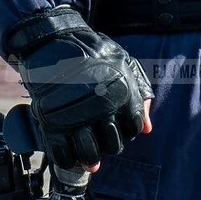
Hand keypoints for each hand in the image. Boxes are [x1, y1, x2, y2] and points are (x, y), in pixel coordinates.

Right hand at [9, 8, 151, 172]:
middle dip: (108, 144)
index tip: (116, 123)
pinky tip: (68, 152)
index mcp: (124, 95)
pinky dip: (66, 158)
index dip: (126, 129)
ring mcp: (78, 116)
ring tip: (84, 149)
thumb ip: (140, 94)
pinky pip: (63, 153)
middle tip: (98, 135)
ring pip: (89, 154)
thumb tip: (147, 129)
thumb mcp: (125, 64)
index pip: (133, 129)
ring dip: (88, 156)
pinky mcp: (53, 121)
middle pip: (113, 146)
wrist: (55, 41)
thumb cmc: (93, 52)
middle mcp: (104, 108)